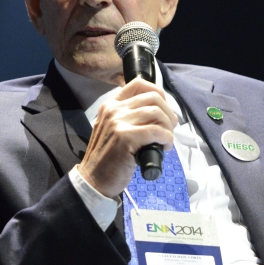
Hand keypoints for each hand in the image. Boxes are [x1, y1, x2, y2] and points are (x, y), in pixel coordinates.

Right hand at [77, 77, 177, 197]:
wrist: (93, 179)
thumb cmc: (108, 158)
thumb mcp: (113, 129)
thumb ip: (130, 117)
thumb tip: (162, 113)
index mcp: (111, 105)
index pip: (139, 84)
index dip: (158, 92)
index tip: (165, 107)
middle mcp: (114, 110)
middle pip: (153, 98)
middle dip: (168, 113)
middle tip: (169, 129)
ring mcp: (118, 122)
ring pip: (157, 113)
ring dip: (168, 128)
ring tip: (165, 141)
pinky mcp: (126, 137)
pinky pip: (157, 131)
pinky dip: (167, 139)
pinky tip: (165, 148)